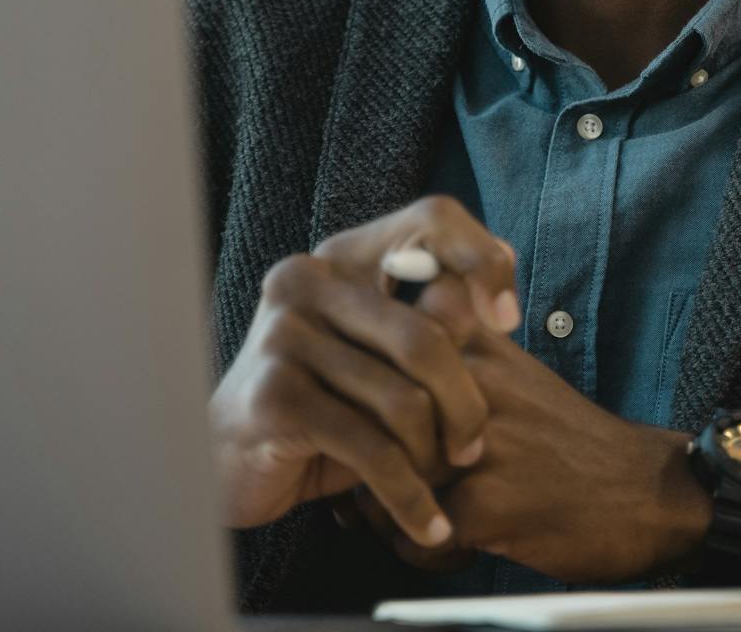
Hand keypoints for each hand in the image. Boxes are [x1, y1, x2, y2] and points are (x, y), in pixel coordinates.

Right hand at [208, 195, 520, 543]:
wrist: (232, 461)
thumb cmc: (326, 404)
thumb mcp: (383, 356)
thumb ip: (432, 319)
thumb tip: (498, 287)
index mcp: (343, 257)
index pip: (430, 218)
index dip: (482, 261)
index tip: (508, 321)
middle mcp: (307, 281)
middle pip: (428, 337)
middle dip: (466, 405)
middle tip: (472, 446)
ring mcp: (285, 336)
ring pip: (405, 401)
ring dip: (434, 456)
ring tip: (440, 480)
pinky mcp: (276, 397)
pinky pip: (372, 450)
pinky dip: (410, 496)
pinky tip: (428, 523)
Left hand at [346, 323, 712, 583]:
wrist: (647, 490)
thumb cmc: (568, 438)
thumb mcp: (510, 371)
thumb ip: (444, 361)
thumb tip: (361, 385)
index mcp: (476, 345)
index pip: (378, 356)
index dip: (365, 399)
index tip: (372, 421)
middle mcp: (473, 385)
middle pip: (371, 422)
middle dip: (366, 464)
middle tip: (383, 485)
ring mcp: (479, 445)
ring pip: (384, 480)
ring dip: (390, 511)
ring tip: (422, 517)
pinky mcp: (487, 505)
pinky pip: (418, 534)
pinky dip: (428, 552)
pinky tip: (460, 547)